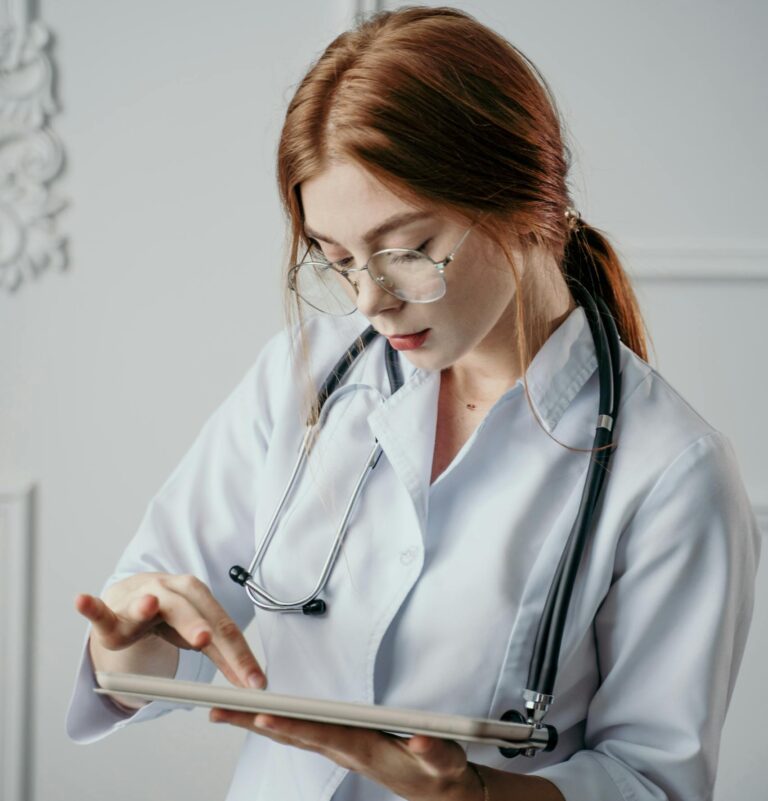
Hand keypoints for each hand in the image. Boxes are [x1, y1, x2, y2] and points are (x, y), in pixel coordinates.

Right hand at [74, 573, 265, 689]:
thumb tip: (253, 684)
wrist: (135, 597)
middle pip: (191, 612)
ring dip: (147, 605)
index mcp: (200, 597)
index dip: (240, 655)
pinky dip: (91, 607)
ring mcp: (140, 599)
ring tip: (149, 605)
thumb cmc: (174, 618)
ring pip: (148, 604)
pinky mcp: (112, 614)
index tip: (254, 681)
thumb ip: (222, 654)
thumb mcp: (200, 633)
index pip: (224, 629)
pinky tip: (81, 600)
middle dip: (199, 626)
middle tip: (207, 639)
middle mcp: (173, 591)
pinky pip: (101, 611)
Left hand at [208, 711, 482, 800]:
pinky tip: (259, 718)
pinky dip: (277, 725)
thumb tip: (423, 740)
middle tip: (217, 710)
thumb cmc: (438, 772)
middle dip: (254, 722)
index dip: (292, 725)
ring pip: (292, 735)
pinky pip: (301, 735)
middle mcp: (345, 750)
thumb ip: (435, 751)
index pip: (322, 734)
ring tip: (224, 712)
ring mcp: (340, 750)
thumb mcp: (445, 762)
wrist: (438, 790)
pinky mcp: (342, 746)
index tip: (261, 714)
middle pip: (293, 733)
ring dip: (257, 723)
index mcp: (365, 750)